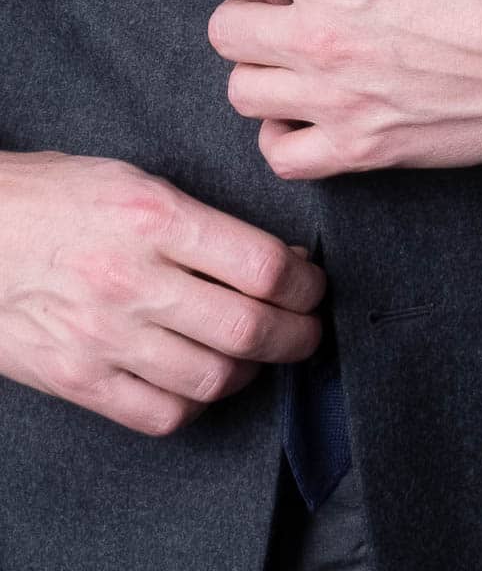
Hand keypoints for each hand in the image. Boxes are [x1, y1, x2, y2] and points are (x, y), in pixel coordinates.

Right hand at [0, 151, 325, 436]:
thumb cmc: (55, 197)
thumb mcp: (135, 180)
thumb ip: (202, 221)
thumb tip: (276, 258)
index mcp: (154, 218)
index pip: (262, 267)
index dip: (305, 284)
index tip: (313, 284)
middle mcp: (132, 281)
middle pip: (248, 329)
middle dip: (297, 334)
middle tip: (308, 328)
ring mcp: (102, 336)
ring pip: (212, 378)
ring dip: (254, 371)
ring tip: (262, 354)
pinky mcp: (76, 378)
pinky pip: (160, 413)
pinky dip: (197, 404)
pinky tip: (203, 382)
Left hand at [207, 0, 481, 180]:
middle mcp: (318, 36)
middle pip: (227, 28)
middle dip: (252, 10)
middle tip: (286, 10)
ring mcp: (336, 100)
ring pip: (241, 92)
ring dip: (266, 72)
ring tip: (299, 64)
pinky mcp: (363, 149)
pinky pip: (281, 156)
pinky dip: (285, 136)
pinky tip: (310, 114)